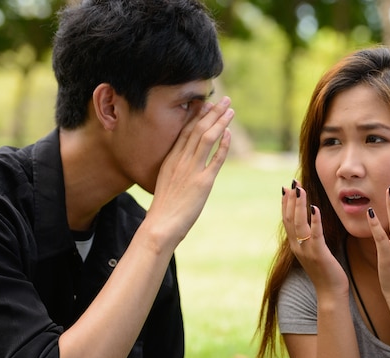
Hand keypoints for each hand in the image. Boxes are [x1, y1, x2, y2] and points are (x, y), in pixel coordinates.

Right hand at [147, 96, 233, 245]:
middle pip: (197, 129)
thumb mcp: (166, 183)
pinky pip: (216, 158)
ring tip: (230, 110)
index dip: (197, 115)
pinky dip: (223, 145)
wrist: (160, 225)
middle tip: (224, 100)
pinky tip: (229, 134)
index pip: (185, 131)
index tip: (206, 103)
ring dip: (220, 122)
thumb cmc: (163, 209)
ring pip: (207, 138)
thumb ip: (175, 172)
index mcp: (170, 159)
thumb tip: (183, 171)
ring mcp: (191, 170)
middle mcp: (180, 160)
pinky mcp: (203, 182)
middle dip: (212, 112)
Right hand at [282, 181, 347, 295]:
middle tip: (293, 182)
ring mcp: (307, 250)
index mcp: (295, 245)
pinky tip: (315, 208)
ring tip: (301, 189)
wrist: (330, 293)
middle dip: (291, 199)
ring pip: (299, 224)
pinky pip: (315, 234)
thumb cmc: (325, 271)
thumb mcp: (313, 252)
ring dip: (300, 205)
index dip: (286, 203)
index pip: (287, 220)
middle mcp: (297, 247)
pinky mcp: (319, 254)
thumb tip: (309, 223)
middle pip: (290, 219)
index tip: (287, 187)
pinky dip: (314, 220)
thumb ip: (309, 238)